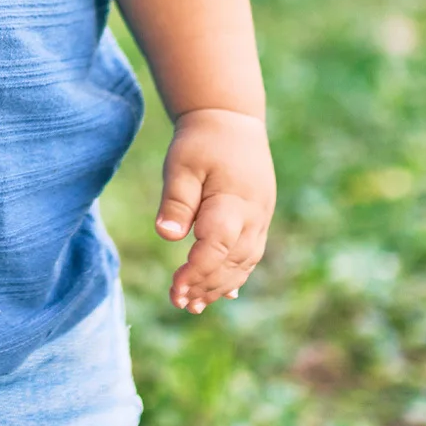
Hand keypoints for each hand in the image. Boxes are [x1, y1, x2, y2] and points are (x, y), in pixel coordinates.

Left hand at [155, 107, 274, 313]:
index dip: (197, 272)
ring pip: (243, 263)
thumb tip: (166, 235)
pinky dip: (234, 275)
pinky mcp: (258, 220)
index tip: (174, 288)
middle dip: (205, 286)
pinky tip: (220, 294)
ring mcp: (260, 220)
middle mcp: (253, 216)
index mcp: (234, 201)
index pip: (218, 247)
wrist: (231, 121)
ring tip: (192, 305)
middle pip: (232, 262)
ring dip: (219, 286)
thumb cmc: (201, 142)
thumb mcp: (181, 164)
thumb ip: (176, 200)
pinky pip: (249, 255)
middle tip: (177, 302)